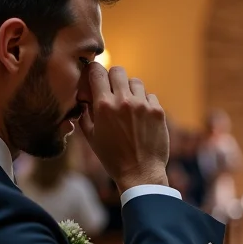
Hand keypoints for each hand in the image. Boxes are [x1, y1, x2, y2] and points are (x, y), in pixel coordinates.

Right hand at [80, 64, 169, 193]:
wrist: (140, 173)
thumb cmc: (112, 157)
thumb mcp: (91, 137)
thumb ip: (85, 113)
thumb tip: (84, 97)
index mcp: (103, 106)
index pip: (97, 71)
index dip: (94, 71)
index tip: (95, 77)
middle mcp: (123, 101)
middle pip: (118, 71)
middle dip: (113, 78)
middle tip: (113, 91)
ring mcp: (142, 105)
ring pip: (135, 82)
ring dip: (130, 90)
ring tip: (129, 107)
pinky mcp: (157, 111)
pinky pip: (150, 96)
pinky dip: (145, 102)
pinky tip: (141, 118)